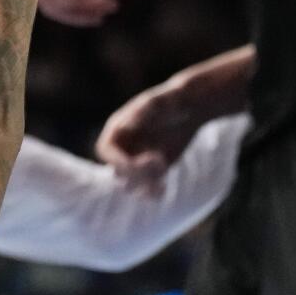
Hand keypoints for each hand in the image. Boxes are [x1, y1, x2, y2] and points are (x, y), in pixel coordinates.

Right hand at [96, 80, 201, 194]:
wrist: (189, 108)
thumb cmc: (172, 101)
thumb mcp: (159, 102)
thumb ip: (143, 111)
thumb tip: (126, 125)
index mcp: (117, 129)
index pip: (105, 152)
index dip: (117, 161)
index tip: (137, 164)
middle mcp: (123, 147)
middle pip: (118, 171)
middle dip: (137, 174)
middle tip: (161, 162)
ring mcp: (136, 160)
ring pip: (130, 184)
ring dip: (143, 189)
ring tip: (161, 187)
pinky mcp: (151, 170)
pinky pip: (144, 188)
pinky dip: (151, 193)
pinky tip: (163, 190)